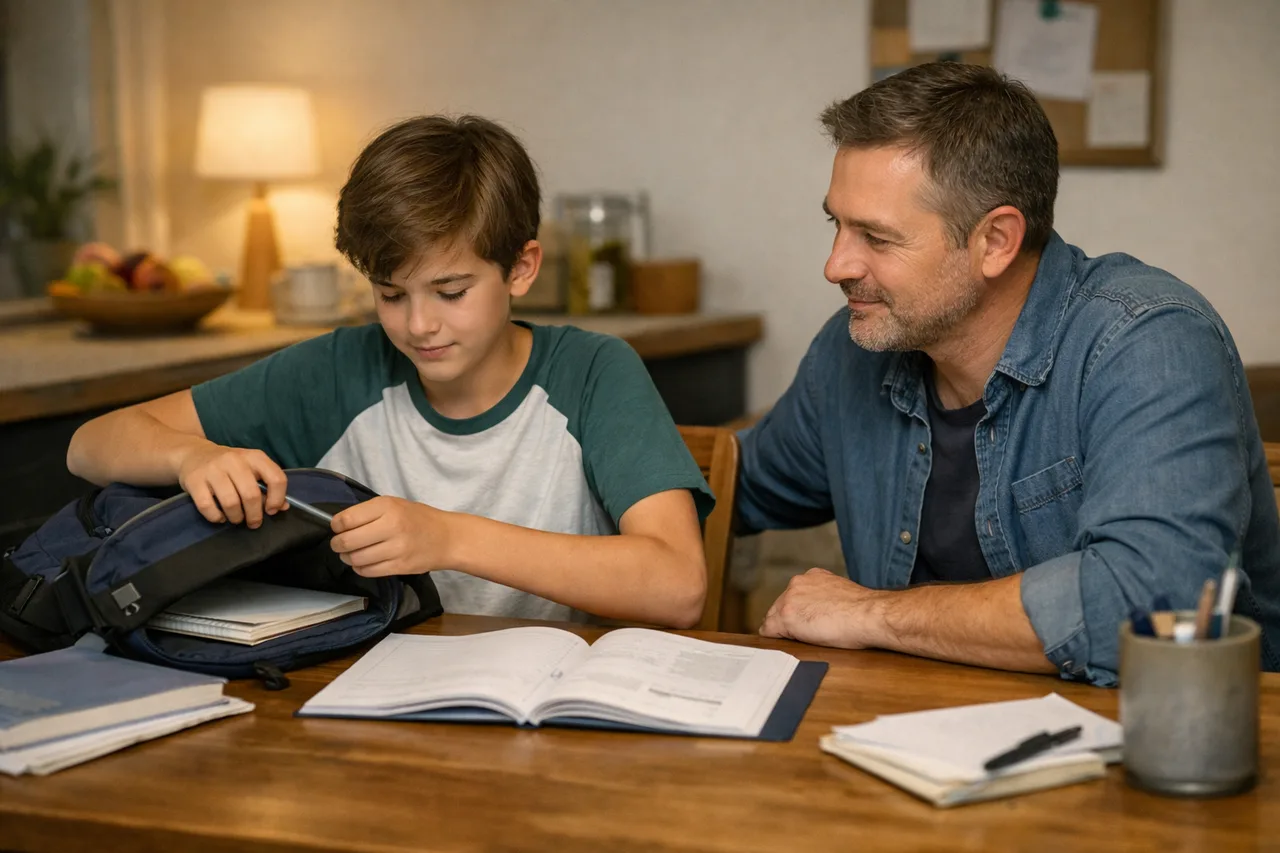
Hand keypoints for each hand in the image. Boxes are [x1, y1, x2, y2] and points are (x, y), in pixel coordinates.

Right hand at [176, 443, 287, 527]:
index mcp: (254, 457)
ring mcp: (213, 469)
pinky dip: (216, 517)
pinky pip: (207, 507)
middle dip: (255, 515)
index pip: (276, 479)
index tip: (271, 510)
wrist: (194, 454)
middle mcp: (234, 460)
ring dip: (236, 517)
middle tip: (253, 522)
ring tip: (236, 518)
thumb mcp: (252, 469)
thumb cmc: (229, 466)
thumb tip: (284, 507)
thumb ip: (268, 486)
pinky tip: (220, 516)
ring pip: (231, 503)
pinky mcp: (194, 480)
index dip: (277, 499)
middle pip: (251, 495)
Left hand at [329, 496, 453, 576]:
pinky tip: (363, 563)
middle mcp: (391, 526)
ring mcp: (396, 549)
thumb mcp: (394, 504)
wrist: (447, 538)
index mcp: (387, 507)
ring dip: (347, 558)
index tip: (337, 528)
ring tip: (350, 554)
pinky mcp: (400, 567)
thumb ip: (369, 512)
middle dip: (337, 544)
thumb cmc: (418, 518)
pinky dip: (360, 568)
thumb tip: (340, 525)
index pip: (346, 519)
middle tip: (338, 544)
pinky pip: (368, 571)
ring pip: (356, 558)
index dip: (335, 525)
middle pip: (347, 541)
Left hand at [758, 567, 885, 648]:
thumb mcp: (841, 595)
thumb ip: (825, 598)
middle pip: (779, 606)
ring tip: (801, 641)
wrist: (868, 615)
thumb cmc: (863, 612)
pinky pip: (769, 631)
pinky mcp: (785, 617)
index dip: (798, 613)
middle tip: (804, 636)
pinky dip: (776, 640)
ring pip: (773, 618)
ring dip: (783, 631)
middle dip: (788, 621)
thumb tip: (822, 611)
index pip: (793, 597)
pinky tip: (789, 645)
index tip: (805, 624)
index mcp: (812, 576)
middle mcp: (797, 583)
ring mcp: (789, 599)